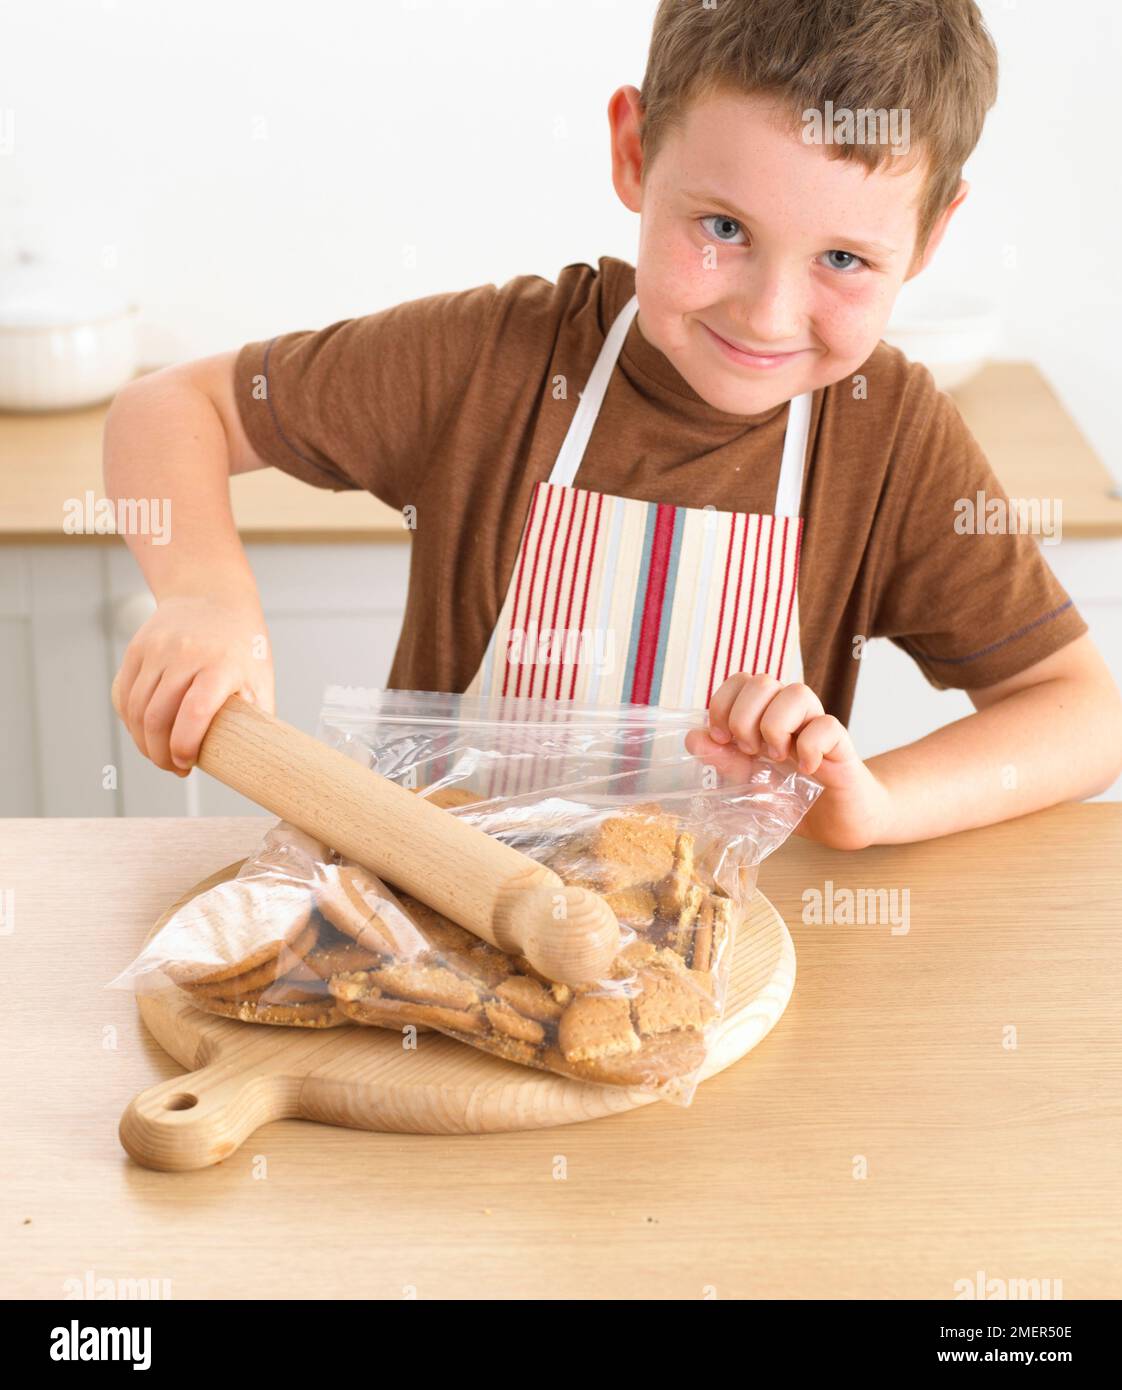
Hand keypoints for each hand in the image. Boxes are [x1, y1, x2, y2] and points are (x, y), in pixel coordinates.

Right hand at [113, 594, 274, 776]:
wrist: (211, 596)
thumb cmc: (240, 643)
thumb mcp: (259, 676)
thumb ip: (257, 716)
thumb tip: (255, 757)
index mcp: (220, 665)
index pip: (195, 711)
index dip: (185, 744)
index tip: (187, 764)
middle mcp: (184, 655)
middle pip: (157, 716)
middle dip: (160, 753)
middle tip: (174, 768)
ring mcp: (156, 650)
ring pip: (135, 709)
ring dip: (143, 742)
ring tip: (160, 755)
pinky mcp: (136, 650)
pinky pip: (124, 695)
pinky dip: (130, 721)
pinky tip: (145, 733)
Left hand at [684, 673, 890, 850]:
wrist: (830, 820)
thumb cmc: (789, 793)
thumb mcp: (746, 779)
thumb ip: (722, 759)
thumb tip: (693, 737)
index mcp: (763, 712)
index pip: (740, 680)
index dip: (723, 704)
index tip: (722, 739)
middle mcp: (789, 711)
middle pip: (763, 681)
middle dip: (745, 718)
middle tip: (750, 751)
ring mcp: (816, 723)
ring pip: (797, 693)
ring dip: (776, 727)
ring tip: (777, 757)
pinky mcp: (841, 743)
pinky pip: (826, 725)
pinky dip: (809, 748)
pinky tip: (805, 769)